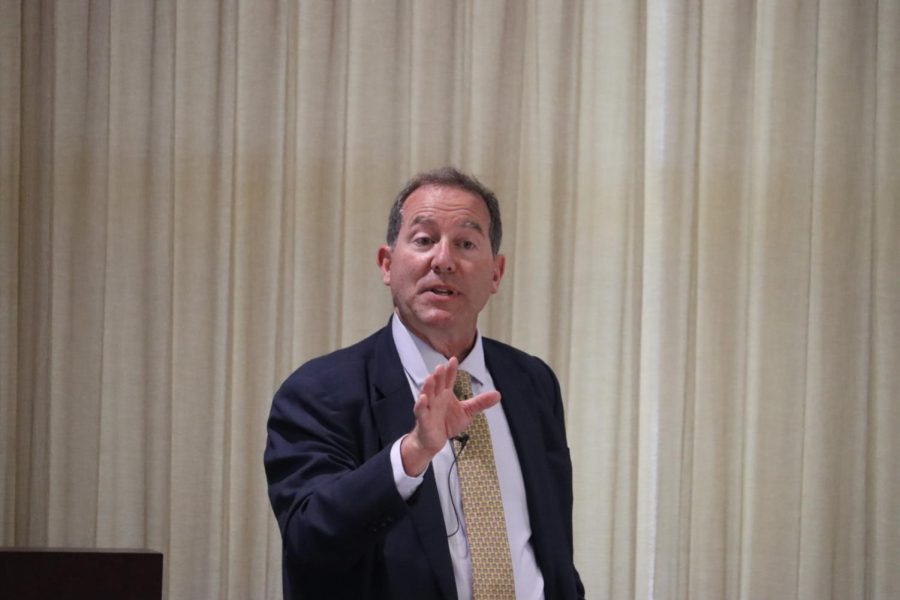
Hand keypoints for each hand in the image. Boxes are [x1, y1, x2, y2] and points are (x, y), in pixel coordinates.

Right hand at [399, 357, 500, 475]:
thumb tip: (498, 394)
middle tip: (440, 366)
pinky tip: (423, 398)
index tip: (453, 359)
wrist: (434, 441)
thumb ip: (480, 403)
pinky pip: (420, 411)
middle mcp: (436, 398)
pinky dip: (420, 405)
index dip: (450, 370)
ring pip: (427, 394)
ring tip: (430, 377)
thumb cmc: (448, 423)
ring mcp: (429, 408)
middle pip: (437, 384)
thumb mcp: (467, 412)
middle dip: (439, 376)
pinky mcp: (423, 420)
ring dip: (428, 386)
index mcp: (446, 393)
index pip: (448, 379)